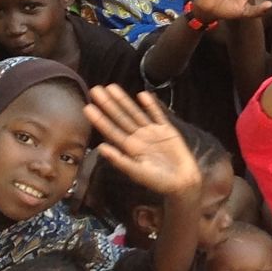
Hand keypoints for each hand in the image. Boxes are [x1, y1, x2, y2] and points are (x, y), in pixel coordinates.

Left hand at [85, 87, 201, 197]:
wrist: (183, 183)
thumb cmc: (159, 182)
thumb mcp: (137, 172)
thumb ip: (120, 160)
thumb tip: (100, 148)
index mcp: (129, 148)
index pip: (111, 131)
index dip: (100, 119)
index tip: (88, 107)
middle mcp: (138, 138)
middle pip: (120, 118)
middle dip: (108, 104)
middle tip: (96, 89)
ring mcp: (152, 133)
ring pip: (135, 113)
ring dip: (124, 100)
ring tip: (112, 87)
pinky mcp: (167, 130)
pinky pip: (157, 115)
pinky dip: (151, 106)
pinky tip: (142, 95)